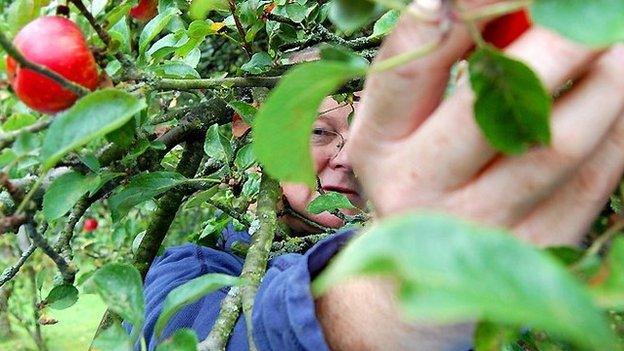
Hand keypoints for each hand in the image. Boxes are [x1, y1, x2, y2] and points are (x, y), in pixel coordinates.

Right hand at [348, 0, 623, 245]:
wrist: (424, 264)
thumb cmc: (412, 167)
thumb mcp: (397, 119)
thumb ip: (431, 60)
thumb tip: (504, 5)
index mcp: (379, 147)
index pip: (407, 70)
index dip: (460, 14)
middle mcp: (421, 190)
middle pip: (494, 109)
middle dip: (557, 45)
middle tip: (588, 10)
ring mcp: (481, 226)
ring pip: (560, 143)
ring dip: (607, 80)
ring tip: (614, 46)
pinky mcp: (535, 247)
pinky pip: (595, 177)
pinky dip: (617, 125)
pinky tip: (614, 95)